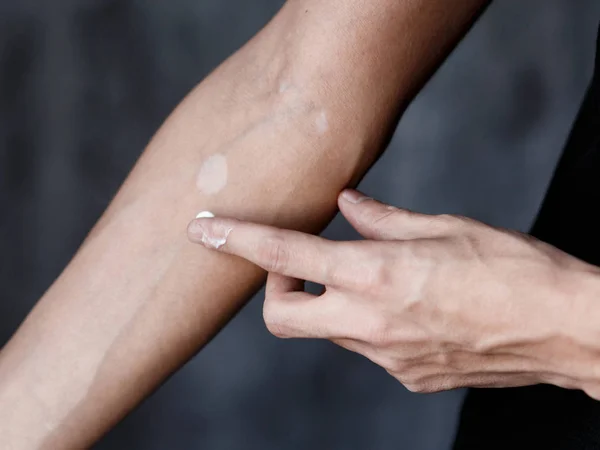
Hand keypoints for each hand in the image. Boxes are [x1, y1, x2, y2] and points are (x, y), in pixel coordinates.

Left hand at [188, 189, 599, 396]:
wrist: (565, 328)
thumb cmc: (513, 269)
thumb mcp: (446, 226)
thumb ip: (382, 220)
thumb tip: (345, 206)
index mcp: (376, 274)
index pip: (285, 255)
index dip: (237, 240)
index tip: (205, 230)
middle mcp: (371, 323)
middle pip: (281, 318)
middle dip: (275, 290)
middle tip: (299, 264)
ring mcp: (387, 357)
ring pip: (328, 333)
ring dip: (332, 304)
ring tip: (376, 278)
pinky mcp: (407, 376)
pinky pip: (366, 348)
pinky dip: (368, 324)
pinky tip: (407, 307)